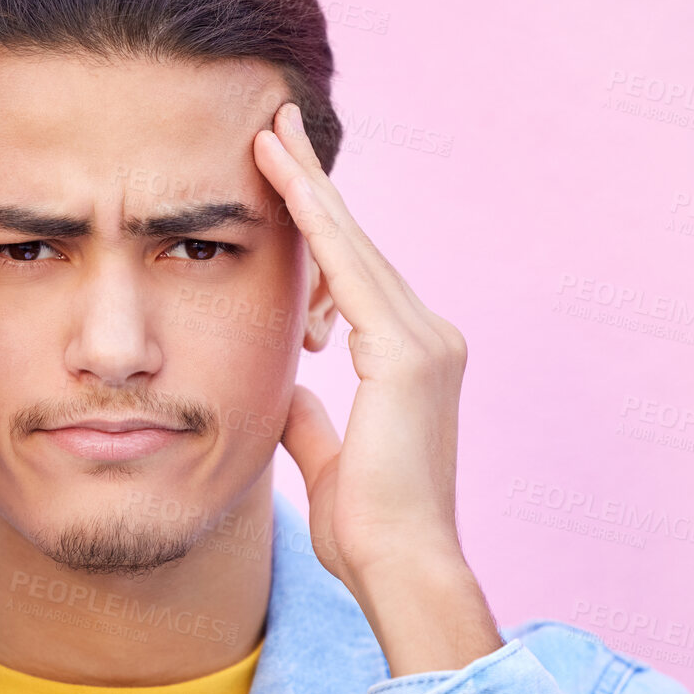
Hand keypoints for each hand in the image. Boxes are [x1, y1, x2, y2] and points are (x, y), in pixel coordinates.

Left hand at [254, 102, 500, 673]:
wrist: (398, 568)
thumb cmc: (365, 529)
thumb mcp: (326, 459)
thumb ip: (311, 419)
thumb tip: (287, 391)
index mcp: (409, 361)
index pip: (354, 276)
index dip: (318, 227)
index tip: (284, 181)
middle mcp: (428, 338)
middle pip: (357, 246)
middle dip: (313, 185)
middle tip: (274, 125)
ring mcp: (424, 341)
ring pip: (353, 246)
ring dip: (307, 188)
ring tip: (266, 134)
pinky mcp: (407, 353)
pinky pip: (349, 269)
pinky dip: (314, 221)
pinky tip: (282, 180)